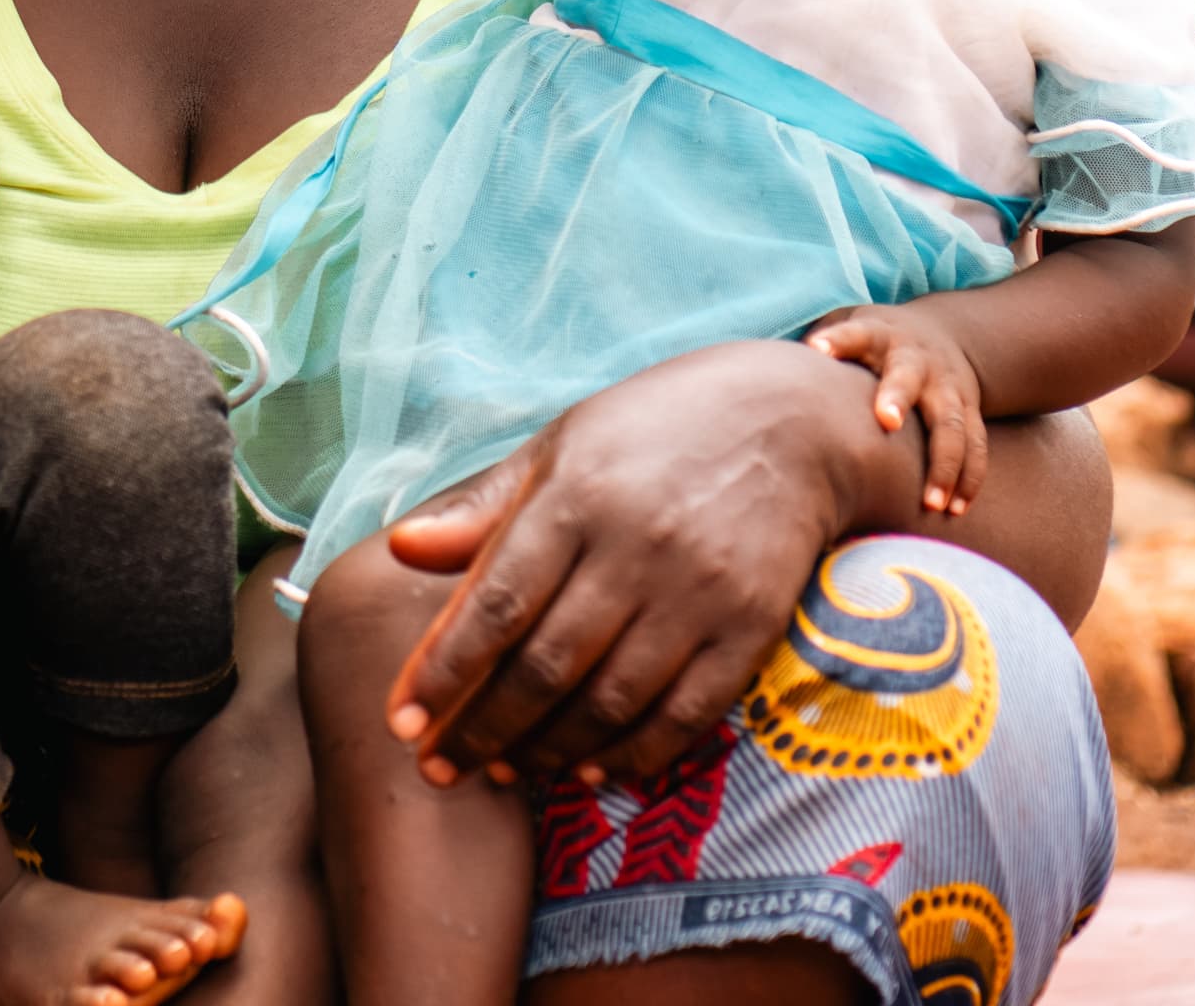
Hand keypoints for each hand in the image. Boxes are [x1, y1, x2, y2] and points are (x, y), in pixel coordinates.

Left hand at [377, 340, 885, 791]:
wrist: (793, 421)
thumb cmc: (656, 430)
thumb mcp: (564, 445)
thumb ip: (486, 509)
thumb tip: (400, 550)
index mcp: (576, 495)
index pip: (496, 604)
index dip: (444, 673)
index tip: (403, 722)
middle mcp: (635, 547)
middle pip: (544, 666)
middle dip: (482, 730)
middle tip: (438, 768)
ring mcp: (698, 592)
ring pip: (609, 701)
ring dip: (547, 751)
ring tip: (505, 773)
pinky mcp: (751, 628)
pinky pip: (685, 715)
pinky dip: (634, 753)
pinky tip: (592, 768)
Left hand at [805, 306, 989, 514]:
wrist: (941, 334)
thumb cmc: (875, 342)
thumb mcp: (847, 328)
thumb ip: (818, 348)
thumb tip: (763, 377)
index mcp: (880, 336)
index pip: (855, 334)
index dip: (838, 341)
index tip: (818, 349)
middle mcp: (918, 360)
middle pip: (909, 376)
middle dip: (899, 396)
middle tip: (886, 422)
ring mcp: (949, 388)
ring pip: (954, 425)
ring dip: (946, 463)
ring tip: (933, 503)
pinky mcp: (970, 411)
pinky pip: (977, 447)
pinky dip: (970, 479)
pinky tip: (957, 510)